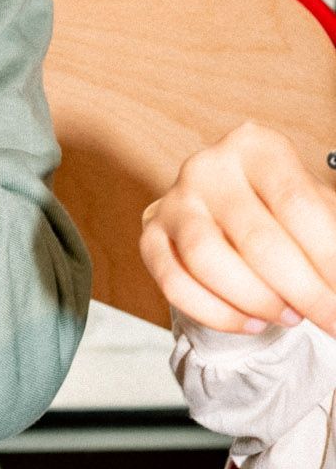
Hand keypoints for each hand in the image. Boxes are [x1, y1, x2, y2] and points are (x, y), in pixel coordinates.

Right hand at [140, 123, 335, 333]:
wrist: (231, 218)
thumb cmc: (281, 213)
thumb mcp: (315, 210)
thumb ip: (329, 239)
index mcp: (255, 146)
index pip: (297, 203)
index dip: (327, 256)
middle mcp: (207, 167)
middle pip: (256, 238)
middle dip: (302, 290)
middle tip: (330, 318)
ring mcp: (174, 201)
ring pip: (208, 260)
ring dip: (257, 300)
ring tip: (290, 316)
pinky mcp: (150, 237)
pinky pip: (175, 284)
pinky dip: (217, 313)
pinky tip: (252, 322)